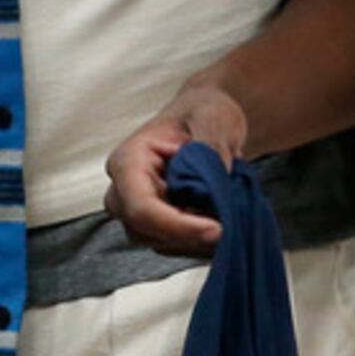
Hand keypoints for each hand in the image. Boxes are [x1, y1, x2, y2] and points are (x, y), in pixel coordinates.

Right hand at [104, 82, 246, 257]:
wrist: (208, 117)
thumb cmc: (204, 111)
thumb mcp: (214, 118)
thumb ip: (211, 148)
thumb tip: (214, 184)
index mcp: (129, 159)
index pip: (140, 206)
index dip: (176, 225)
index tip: (218, 229)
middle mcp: (125, 189)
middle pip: (144, 230)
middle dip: (187, 234)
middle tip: (229, 224)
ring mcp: (139, 208)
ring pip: (159, 243)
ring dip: (195, 240)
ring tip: (228, 214)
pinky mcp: (158, 222)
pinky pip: (174, 244)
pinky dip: (200, 240)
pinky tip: (223, 219)